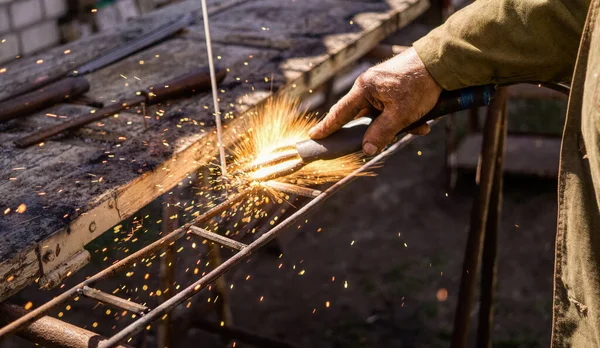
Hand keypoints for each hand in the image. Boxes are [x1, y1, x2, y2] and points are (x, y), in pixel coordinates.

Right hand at [308, 47, 442, 154]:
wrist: (442, 63)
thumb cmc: (418, 85)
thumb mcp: (400, 115)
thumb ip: (381, 133)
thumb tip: (366, 149)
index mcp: (364, 89)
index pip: (340, 112)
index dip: (327, 126)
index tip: (314, 135)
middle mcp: (369, 86)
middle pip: (363, 117)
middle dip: (377, 131)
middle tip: (374, 143)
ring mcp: (381, 86)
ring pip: (382, 115)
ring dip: (398, 125)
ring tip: (417, 126)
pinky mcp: (393, 87)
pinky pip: (393, 109)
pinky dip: (406, 118)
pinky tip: (422, 122)